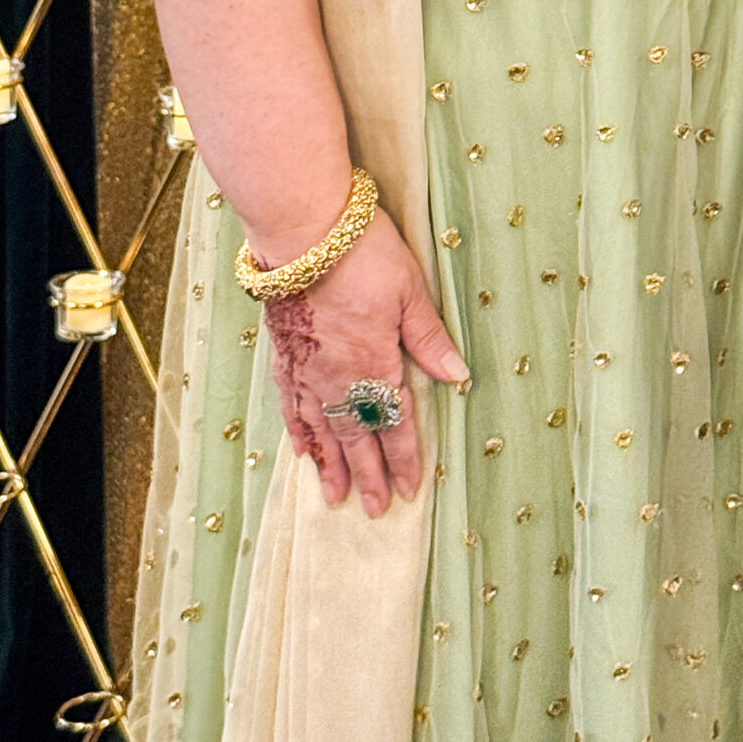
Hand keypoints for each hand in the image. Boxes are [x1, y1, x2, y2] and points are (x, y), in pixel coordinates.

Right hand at [261, 205, 467, 514]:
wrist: (302, 231)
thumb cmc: (364, 255)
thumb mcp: (410, 291)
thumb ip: (428, 338)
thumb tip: (458, 377)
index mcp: (374, 365)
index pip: (393, 423)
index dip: (404, 457)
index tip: (411, 489)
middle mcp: (337, 379)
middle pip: (356, 438)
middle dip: (370, 476)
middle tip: (377, 510)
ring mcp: (306, 371)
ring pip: (320, 432)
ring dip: (331, 466)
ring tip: (336, 498)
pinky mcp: (284, 356)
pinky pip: (291, 408)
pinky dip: (299, 433)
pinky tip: (302, 450)